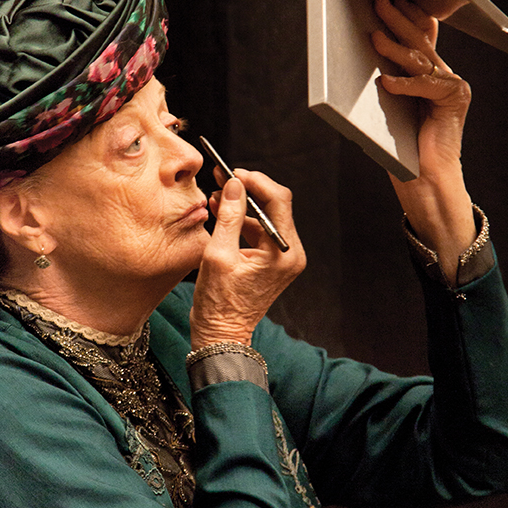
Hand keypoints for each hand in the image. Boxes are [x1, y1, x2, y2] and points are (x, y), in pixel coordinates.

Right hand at [190, 170, 304, 347]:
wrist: (221, 334)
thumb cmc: (219, 304)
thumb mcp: (218, 255)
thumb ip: (228, 216)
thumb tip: (233, 184)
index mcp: (284, 253)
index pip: (278, 202)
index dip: (255, 182)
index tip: (233, 173)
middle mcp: (290, 254)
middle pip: (274, 207)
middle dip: (248, 191)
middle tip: (223, 178)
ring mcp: (282, 259)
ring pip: (265, 218)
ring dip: (242, 206)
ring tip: (217, 197)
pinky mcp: (272, 263)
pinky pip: (260, 233)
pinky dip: (242, 222)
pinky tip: (222, 214)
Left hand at [372, 0, 476, 277]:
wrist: (425, 183)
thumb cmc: (402, 150)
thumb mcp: (390, 107)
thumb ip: (388, 79)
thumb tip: (366, 50)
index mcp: (431, 75)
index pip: (421, 36)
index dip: (407, 14)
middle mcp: (445, 76)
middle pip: (420, 41)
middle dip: (398, 19)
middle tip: (379, 1)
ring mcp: (452, 88)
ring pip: (420, 60)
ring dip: (395, 47)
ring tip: (374, 36)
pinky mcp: (453, 102)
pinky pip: (425, 87)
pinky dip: (405, 85)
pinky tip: (387, 82)